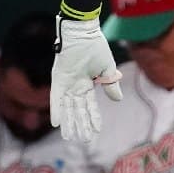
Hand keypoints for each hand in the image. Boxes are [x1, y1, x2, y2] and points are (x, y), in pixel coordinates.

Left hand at [50, 15, 122, 142]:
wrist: (82, 33)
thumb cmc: (95, 46)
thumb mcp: (107, 68)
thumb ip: (110, 84)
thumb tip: (118, 100)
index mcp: (87, 84)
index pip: (90, 105)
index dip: (93, 118)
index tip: (96, 131)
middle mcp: (75, 86)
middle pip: (78, 110)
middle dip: (80, 124)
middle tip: (82, 140)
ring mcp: (66, 84)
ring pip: (67, 107)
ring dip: (68, 121)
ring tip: (69, 136)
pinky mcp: (57, 79)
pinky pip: (55, 98)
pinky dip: (56, 110)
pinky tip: (57, 122)